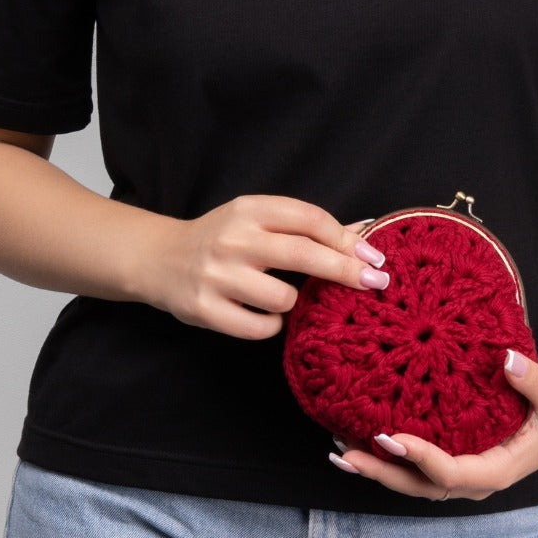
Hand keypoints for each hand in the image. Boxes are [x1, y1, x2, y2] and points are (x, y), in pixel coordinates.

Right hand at [141, 194, 385, 339]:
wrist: (160, 258)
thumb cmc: (222, 237)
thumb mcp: (258, 218)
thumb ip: (305, 225)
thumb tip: (363, 232)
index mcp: (249, 209)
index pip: (308, 219)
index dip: (346, 237)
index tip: (373, 255)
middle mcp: (233, 239)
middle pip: (302, 254)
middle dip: (345, 270)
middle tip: (376, 282)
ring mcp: (217, 276)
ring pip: (283, 297)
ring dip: (295, 301)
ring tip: (282, 296)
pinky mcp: (205, 310)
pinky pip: (259, 327)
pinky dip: (271, 324)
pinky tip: (264, 314)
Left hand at [328, 350, 537, 500]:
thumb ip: (533, 379)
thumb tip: (506, 360)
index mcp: (498, 469)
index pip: (453, 473)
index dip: (421, 459)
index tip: (392, 439)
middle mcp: (475, 479)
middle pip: (421, 486)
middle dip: (383, 472)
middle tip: (347, 453)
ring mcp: (462, 472)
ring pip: (413, 482)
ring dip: (377, 469)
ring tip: (340, 452)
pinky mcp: (453, 460)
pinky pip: (415, 467)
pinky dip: (387, 459)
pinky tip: (357, 440)